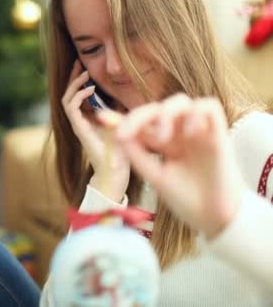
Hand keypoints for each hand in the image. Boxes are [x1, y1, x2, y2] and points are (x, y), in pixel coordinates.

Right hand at [61, 60, 129, 201]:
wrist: (116, 169)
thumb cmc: (122, 149)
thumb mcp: (121, 120)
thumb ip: (116, 107)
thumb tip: (121, 91)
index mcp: (87, 118)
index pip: (77, 94)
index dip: (79, 80)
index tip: (85, 66)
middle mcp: (79, 120)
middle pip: (68, 93)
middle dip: (73, 77)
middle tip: (79, 63)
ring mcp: (77, 124)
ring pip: (66, 99)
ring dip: (75, 85)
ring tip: (85, 75)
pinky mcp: (78, 128)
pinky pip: (72, 108)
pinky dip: (79, 96)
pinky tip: (90, 89)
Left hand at [99, 94, 245, 237]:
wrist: (213, 218)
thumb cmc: (186, 200)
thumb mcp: (154, 175)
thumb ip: (137, 154)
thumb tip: (118, 133)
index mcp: (163, 144)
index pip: (141, 125)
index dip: (122, 119)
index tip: (102, 118)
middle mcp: (179, 134)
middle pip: (156, 109)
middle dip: (139, 117)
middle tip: (126, 133)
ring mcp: (197, 132)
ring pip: (180, 102)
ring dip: (165, 113)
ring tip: (162, 138)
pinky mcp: (218, 132)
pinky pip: (208, 106)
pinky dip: (196, 113)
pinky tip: (189, 133)